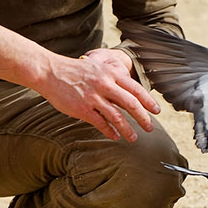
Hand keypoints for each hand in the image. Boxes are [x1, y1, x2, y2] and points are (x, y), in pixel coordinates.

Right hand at [41, 50, 161, 141]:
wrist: (51, 71)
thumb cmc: (75, 71)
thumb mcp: (98, 69)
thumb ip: (112, 80)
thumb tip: (129, 94)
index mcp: (111, 73)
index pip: (136, 89)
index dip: (148, 101)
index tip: (156, 111)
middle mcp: (105, 84)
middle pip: (131, 104)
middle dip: (143, 118)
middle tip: (150, 128)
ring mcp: (93, 97)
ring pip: (117, 116)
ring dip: (128, 129)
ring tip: (133, 138)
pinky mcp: (82, 109)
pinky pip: (101, 123)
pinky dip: (110, 131)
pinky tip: (115, 136)